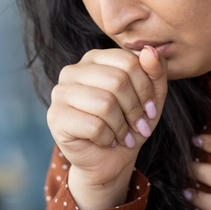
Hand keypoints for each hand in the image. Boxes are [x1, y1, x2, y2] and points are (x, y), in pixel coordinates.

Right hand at [46, 46, 167, 209]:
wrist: (110, 159)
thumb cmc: (129, 122)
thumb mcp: (152, 96)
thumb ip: (155, 71)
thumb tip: (150, 50)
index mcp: (94, 58)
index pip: (128, 61)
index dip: (145, 88)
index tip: (151, 109)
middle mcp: (72, 70)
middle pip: (117, 81)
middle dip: (135, 109)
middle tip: (139, 126)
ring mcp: (60, 93)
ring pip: (105, 103)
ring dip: (122, 126)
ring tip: (124, 135)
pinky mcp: (56, 118)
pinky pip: (93, 125)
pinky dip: (108, 138)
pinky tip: (107, 141)